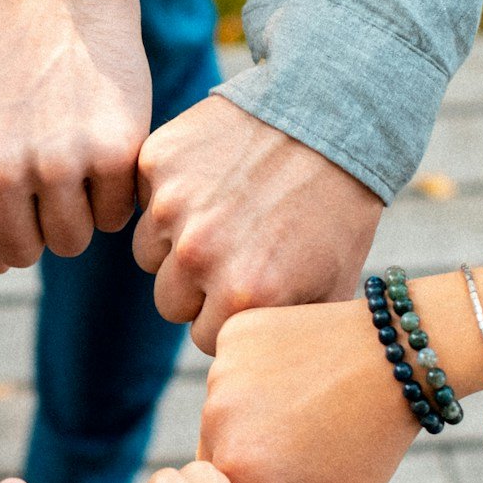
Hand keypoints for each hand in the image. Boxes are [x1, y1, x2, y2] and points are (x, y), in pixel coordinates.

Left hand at [0, 0, 149, 269]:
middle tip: (46, 173)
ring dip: (77, 212)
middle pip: (20, 252)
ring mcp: (54, 164)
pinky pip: (114, 215)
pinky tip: (104, 144)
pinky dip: (115, 192)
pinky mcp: (111, 153)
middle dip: (35, 223)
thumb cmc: (2, 57)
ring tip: (75, 158)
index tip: (8, 187)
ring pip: (70, 241)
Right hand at [135, 96, 384, 353]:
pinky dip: (169, 192)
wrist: (333, 115)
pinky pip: (144, 197)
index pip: (203, 337)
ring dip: (174, 242)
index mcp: (242, 297)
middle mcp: (199, 256)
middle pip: (169, 302)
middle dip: (196, 287)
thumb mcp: (332, 285)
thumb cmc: (338, 207)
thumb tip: (265, 366)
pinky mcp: (158, 162)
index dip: (226, 316)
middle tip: (236, 250)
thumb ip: (287, 332)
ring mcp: (172, 206)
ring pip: (147, 253)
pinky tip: (214, 176)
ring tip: (224, 212)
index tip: (251, 287)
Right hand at [198, 298, 417, 482]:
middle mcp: (215, 415)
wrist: (401, 352)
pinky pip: (232, 372)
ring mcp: (221, 368)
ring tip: (307, 407)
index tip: (310, 480)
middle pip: (218, 459)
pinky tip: (298, 374)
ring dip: (253, 420)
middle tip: (309, 443)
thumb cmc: (374, 436)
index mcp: (236, 465)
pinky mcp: (234, 333)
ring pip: (223, 415)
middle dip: (255, 462)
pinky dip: (256, 378)